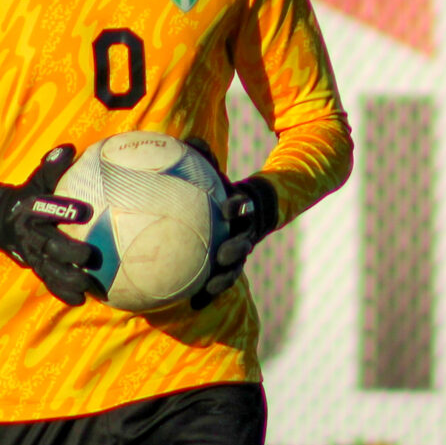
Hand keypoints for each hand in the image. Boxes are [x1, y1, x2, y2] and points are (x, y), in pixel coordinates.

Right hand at [0, 145, 101, 306]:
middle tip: (89, 256)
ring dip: (68, 278)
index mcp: (31, 209)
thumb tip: (67, 149)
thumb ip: (51, 168)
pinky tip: (80, 300)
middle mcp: (30, 234)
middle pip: (49, 244)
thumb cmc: (27, 197)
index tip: (84, 211)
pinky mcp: (35, 267)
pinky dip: (62, 292)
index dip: (62, 210)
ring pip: (49, 268)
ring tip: (87, 284)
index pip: (45, 208)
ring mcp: (31, 253)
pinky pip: (48, 281)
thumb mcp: (36, 181)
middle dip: (69, 251)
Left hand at [191, 162, 276, 312]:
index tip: (229, 206)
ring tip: (209, 290)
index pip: (244, 205)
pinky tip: (194, 306)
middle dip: (236, 250)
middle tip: (223, 255)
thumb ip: (205, 157)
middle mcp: (246, 232)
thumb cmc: (226, 189)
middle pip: (245, 242)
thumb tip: (189, 138)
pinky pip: (221, 281)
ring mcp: (242, 251)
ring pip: (236, 267)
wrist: (256, 210)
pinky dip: (209, 293)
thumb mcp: (218, 172)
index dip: (238, 205)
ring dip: (224, 279)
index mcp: (244, 208)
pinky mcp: (231, 266)